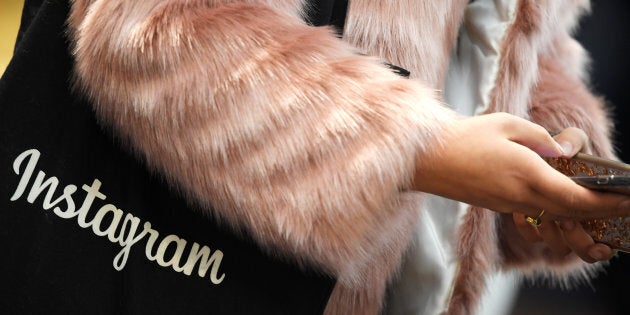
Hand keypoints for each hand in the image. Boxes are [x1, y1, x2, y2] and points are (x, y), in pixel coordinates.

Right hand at [412, 113, 628, 260]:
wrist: (426, 159)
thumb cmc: (464, 137)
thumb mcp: (507, 124)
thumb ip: (542, 139)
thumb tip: (566, 150)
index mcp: (525, 174)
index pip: (576, 198)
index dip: (606, 203)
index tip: (627, 199)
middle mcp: (519, 196)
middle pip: (570, 211)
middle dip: (600, 209)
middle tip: (621, 202)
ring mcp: (507, 204)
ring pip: (552, 214)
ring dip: (577, 210)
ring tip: (594, 198)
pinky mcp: (498, 205)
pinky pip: (534, 211)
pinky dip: (554, 207)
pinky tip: (558, 193)